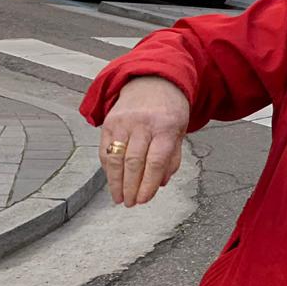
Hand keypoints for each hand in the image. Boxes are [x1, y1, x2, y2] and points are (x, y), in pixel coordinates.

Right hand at [99, 77, 189, 207]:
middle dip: (131, 187)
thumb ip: (172, 157)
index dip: (148, 184)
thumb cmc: (170, 110)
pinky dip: (107, 169)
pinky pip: (105, 150)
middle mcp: (143, 124)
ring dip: (116, 183)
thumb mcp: (181, 130)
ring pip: (116, 158)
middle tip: (132, 203)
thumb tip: (160, 183)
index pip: (155, 161)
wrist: (153, 82)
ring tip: (120, 198)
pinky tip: (112, 181)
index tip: (144, 200)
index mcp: (166, 126)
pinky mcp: (109, 122)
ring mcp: (123, 122)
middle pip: (134, 162)